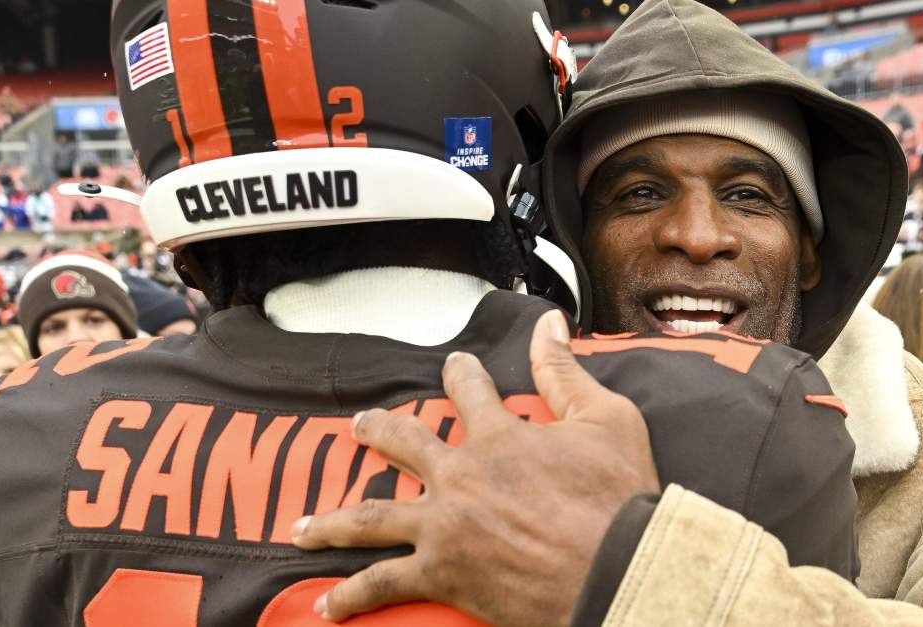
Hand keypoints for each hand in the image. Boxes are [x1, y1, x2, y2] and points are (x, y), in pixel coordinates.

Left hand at [292, 310, 659, 625]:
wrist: (617, 569)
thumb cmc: (618, 498)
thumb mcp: (605, 419)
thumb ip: (564, 372)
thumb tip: (547, 324)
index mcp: (498, 436)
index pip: (468, 391)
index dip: (460, 374)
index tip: (454, 366)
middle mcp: (459, 476)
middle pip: (402, 444)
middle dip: (377, 431)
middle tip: (359, 427)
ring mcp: (443, 527)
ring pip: (370, 518)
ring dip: (333, 521)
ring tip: (305, 524)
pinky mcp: (441, 574)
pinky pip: (382, 584)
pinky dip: (352, 595)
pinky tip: (328, 605)